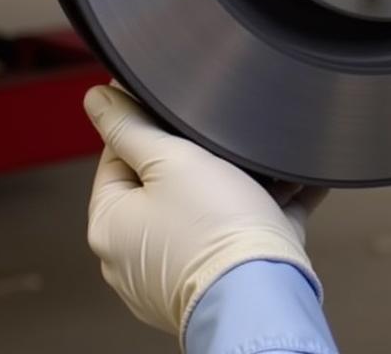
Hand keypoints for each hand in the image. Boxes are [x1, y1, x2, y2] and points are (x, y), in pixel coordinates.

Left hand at [83, 84, 323, 341]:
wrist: (265, 290)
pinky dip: (270, 203)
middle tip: (223, 133)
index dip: (147, 124)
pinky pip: (245, 226)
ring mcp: (180, 267)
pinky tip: (294, 179)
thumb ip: (131, 126)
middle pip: (165, 180)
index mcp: (110, 225)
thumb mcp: (170, 159)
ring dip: (240, 179)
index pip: (116, 156)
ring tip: (265, 157)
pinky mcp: (223, 274)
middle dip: (200, 153)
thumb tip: (97, 99)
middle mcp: (136, 254)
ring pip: (210, 204)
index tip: (173, 105)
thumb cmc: (213, 231)